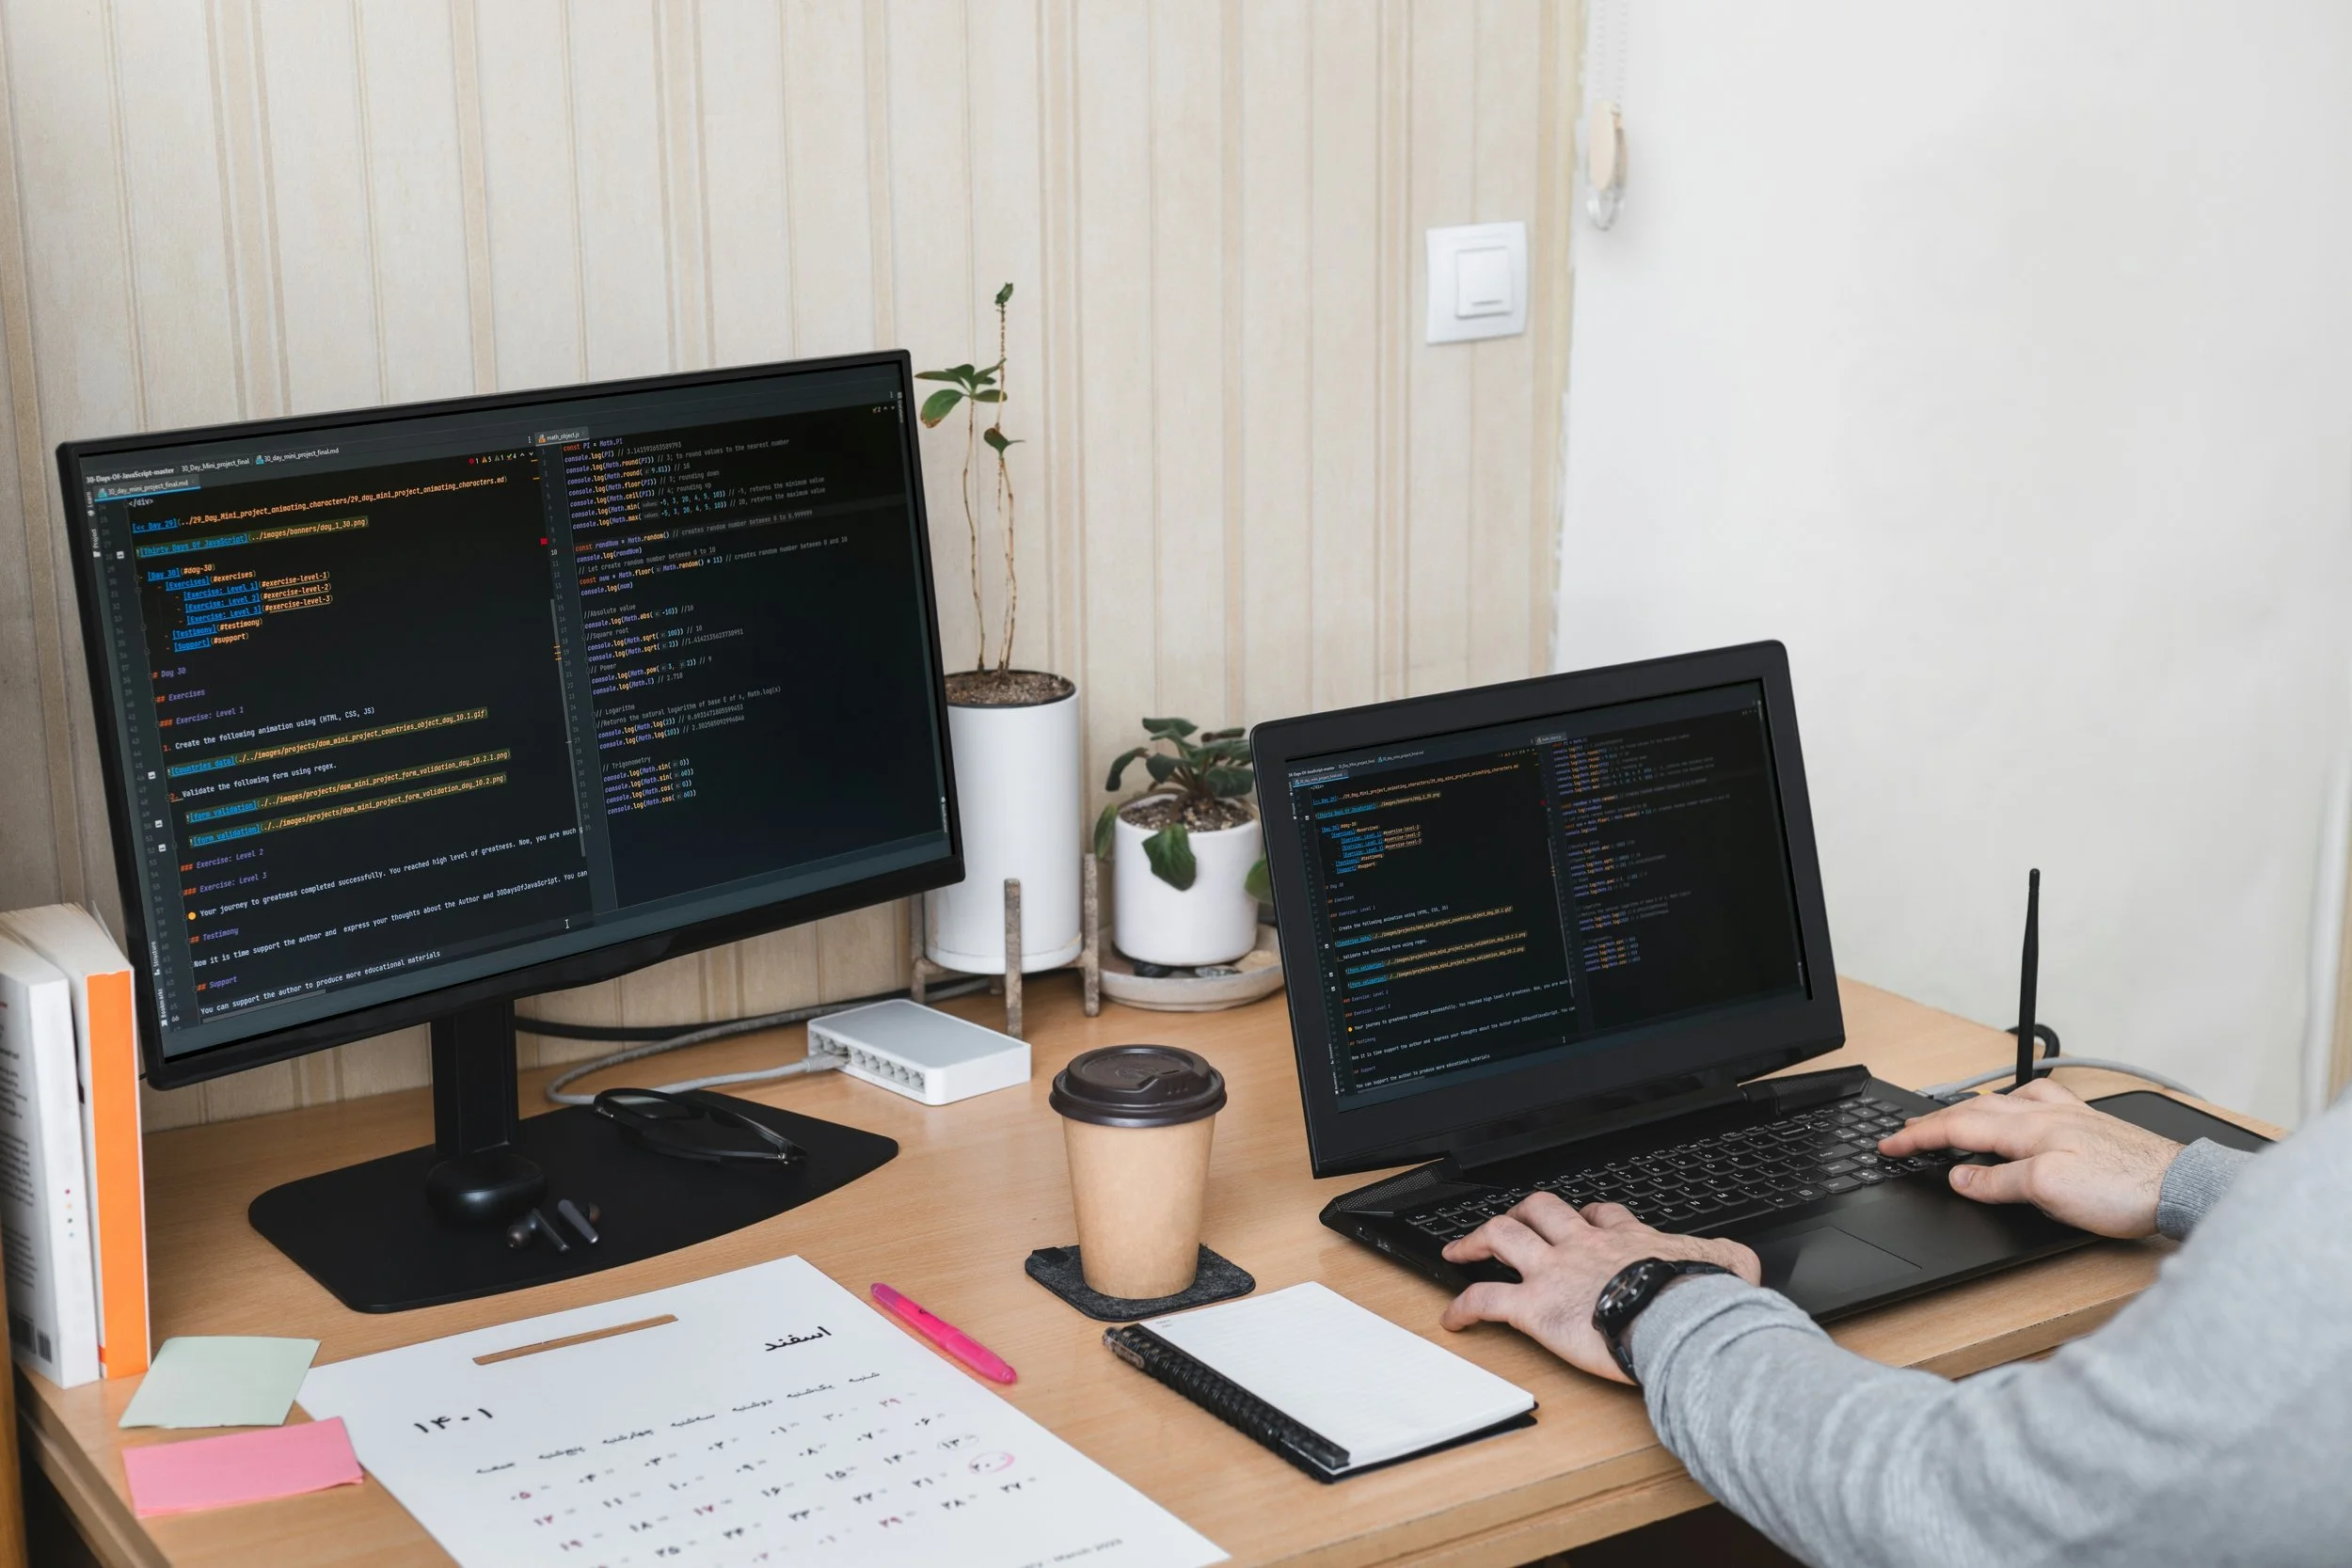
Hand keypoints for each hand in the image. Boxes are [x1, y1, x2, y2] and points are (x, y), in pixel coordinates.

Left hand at [1438, 1192, 1761, 1382]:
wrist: (1680, 1319)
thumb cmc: (1701, 1299)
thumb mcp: (1727, 1265)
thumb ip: (1729, 1260)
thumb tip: (1743, 1268)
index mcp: (1627, 1240)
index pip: (1599, 1215)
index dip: (1584, 1215)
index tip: (1579, 1219)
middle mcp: (1584, 1247)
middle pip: (1540, 1210)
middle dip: (1518, 1214)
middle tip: (1504, 1225)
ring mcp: (1555, 1272)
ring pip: (1502, 1237)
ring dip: (1476, 1241)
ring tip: (1459, 1252)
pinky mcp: (1535, 1307)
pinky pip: (1486, 1300)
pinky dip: (1463, 1307)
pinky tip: (1452, 1318)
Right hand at [1878, 1078, 2183, 1237]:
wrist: (2181, 1187)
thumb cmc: (2123, 1190)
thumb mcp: (2049, 1193)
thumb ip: (1999, 1183)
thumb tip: (1959, 1177)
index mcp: (2028, 1129)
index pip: (1957, 1129)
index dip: (1918, 1138)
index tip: (1888, 1146)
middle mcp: (2045, 1115)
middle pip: (1975, 1111)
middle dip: (1935, 1122)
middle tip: (1906, 1134)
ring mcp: (2068, 1116)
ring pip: (2004, 1103)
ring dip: (1969, 1110)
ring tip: (1950, 1118)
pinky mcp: (2088, 1125)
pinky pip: (2037, 1104)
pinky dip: (2012, 1106)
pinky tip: (2019, 1110)